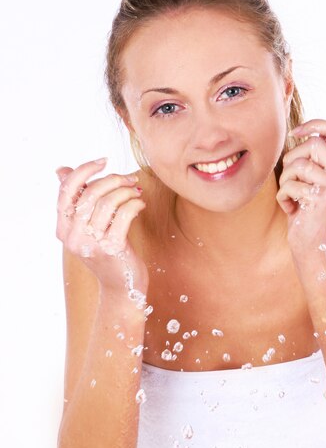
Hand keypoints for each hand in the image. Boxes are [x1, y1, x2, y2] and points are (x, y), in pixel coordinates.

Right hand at [55, 158, 147, 297]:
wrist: (122, 287)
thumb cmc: (107, 251)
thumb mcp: (88, 226)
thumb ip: (77, 200)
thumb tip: (61, 170)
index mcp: (63, 229)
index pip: (66, 190)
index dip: (84, 170)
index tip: (104, 161)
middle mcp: (72, 237)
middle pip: (90, 193)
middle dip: (114, 179)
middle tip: (130, 179)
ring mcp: (91, 244)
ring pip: (108, 202)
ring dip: (127, 191)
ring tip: (136, 192)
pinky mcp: (111, 249)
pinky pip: (124, 214)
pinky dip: (135, 204)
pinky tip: (141, 205)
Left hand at [276, 119, 325, 257]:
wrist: (311, 246)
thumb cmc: (308, 210)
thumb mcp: (318, 181)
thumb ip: (318, 159)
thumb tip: (304, 132)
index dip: (314, 124)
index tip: (295, 133)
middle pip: (314, 144)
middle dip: (292, 157)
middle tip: (290, 176)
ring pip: (299, 164)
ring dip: (285, 179)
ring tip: (290, 193)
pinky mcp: (321, 200)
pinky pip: (290, 185)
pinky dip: (282, 196)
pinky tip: (290, 208)